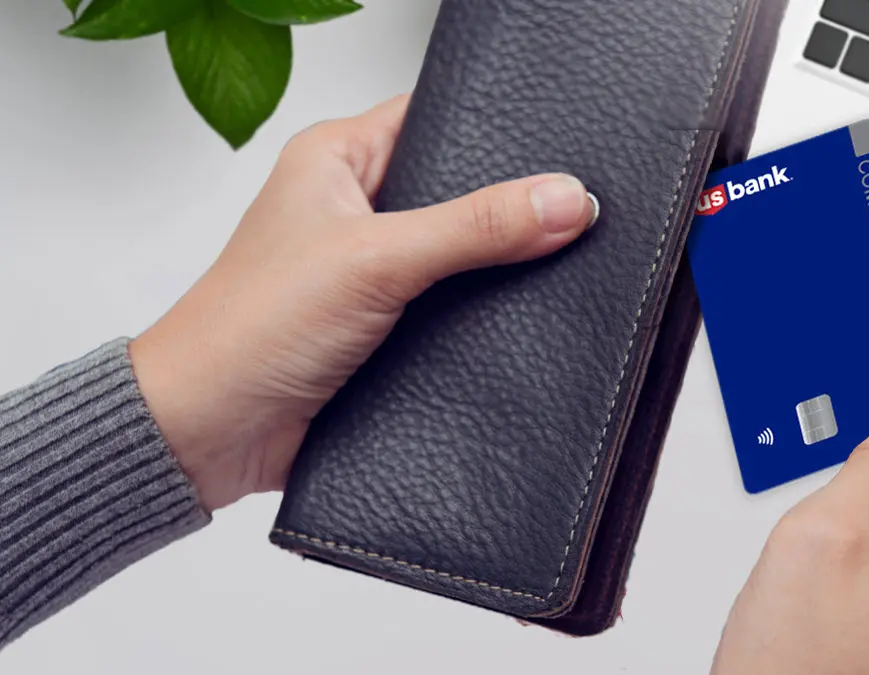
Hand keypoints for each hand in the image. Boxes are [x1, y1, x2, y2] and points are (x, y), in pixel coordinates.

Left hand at [129, 95, 596, 511]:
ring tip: (553, 270)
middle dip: (506, 211)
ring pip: (458, 256)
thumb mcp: (375, 260)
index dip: (498, 136)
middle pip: (456, 192)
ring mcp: (369, 272)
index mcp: (336, 159)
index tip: (562, 157)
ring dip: (493, 273)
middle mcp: (354, 209)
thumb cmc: (250, 327)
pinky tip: (516, 323)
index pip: (434, 120)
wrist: (210, 432)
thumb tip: (564, 200)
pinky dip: (478, 321)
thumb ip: (474, 227)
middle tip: (566, 218)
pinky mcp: (382, 329)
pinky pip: (449, 311)